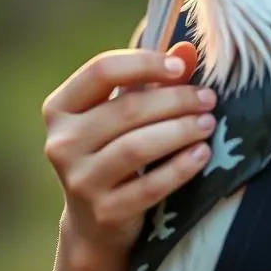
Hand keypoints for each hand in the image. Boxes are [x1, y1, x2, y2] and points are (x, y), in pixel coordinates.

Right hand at [42, 41, 216, 259]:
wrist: (95, 221)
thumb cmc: (113, 148)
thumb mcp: (125, 111)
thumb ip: (153, 79)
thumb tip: (188, 49)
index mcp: (61, 108)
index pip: (101, 71)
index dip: (145, 64)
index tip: (181, 67)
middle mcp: (62, 143)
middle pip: (126, 109)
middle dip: (175, 100)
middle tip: (209, 98)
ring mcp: (79, 181)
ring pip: (137, 146)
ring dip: (180, 130)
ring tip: (209, 123)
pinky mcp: (104, 211)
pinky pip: (149, 186)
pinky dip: (180, 167)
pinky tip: (202, 153)